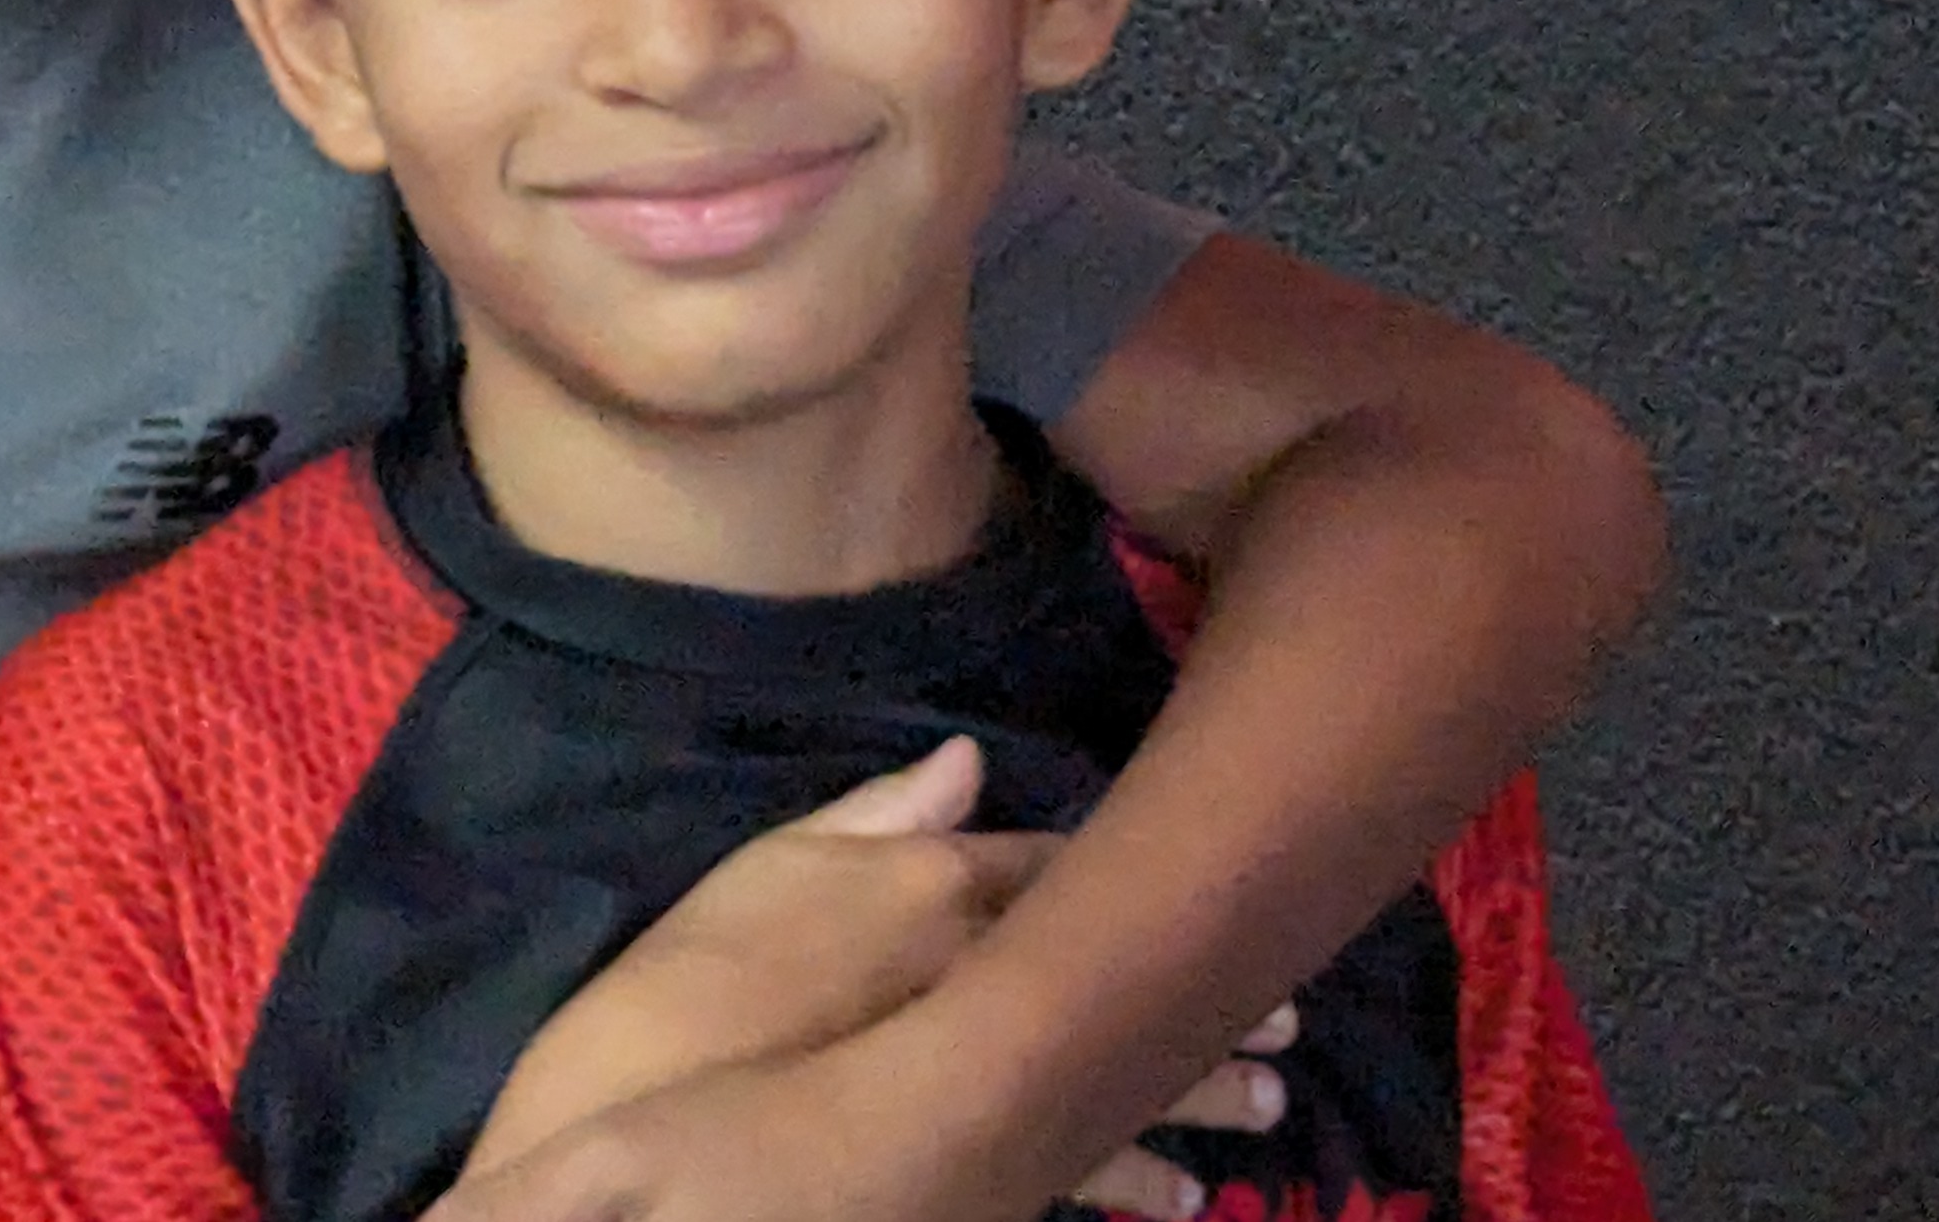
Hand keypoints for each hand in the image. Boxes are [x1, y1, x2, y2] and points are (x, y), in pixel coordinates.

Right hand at [451, 737, 1302, 1221]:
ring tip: (1271, 1107)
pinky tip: (1187, 1199)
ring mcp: (982, 1082)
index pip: (1062, 870)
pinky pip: (1076, 1168)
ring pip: (1121, 1080)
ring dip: (1200, 1092)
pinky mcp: (972, 1162)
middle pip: (1121, 978)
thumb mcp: (769, 869)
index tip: (1215, 873)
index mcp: (937, 893)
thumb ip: (871, 817)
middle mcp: (982, 981)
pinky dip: (1137, 1182)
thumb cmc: (690, 980)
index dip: (1142, 873)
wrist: (650, 1107)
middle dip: (1208, 997)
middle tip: (1288, 1019)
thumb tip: (967, 761)